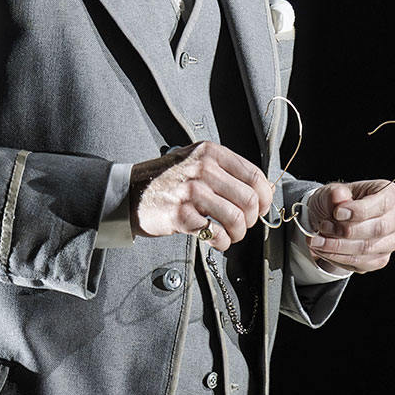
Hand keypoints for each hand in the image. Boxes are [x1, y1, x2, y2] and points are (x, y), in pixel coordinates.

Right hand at [129, 142, 273, 250]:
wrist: (129, 192)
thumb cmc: (164, 179)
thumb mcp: (194, 160)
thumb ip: (224, 170)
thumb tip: (262, 189)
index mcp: (210, 152)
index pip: (254, 175)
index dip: (265, 197)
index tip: (262, 208)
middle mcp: (202, 168)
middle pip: (249, 199)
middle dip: (252, 218)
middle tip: (243, 224)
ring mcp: (191, 191)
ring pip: (237, 218)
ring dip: (238, 233)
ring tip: (230, 235)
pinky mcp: (181, 214)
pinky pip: (216, 233)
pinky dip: (221, 242)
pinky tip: (215, 240)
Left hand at [303, 180, 394, 273]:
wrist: (331, 220)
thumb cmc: (337, 202)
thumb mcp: (331, 192)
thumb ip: (335, 194)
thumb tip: (339, 196)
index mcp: (390, 194)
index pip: (383, 203)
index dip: (361, 210)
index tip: (337, 213)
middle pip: (378, 228)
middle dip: (346, 230)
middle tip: (323, 226)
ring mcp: (391, 241)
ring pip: (367, 248)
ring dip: (338, 246)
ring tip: (316, 240)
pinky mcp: (380, 259)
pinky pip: (361, 263)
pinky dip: (337, 257)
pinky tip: (323, 250)